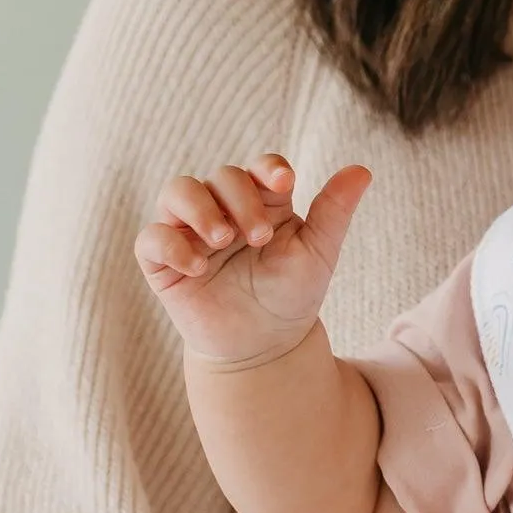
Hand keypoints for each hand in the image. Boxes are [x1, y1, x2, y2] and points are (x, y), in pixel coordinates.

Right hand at [133, 153, 371, 367]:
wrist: (264, 346)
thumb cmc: (291, 295)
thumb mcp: (318, 253)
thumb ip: (335, 211)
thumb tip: (362, 170)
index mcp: (261, 202)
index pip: (258, 167)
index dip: (268, 167)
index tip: (285, 184)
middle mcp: (222, 209)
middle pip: (221, 176)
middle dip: (241, 200)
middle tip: (261, 238)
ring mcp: (189, 232)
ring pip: (176, 191)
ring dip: (199, 209)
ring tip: (223, 241)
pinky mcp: (162, 262)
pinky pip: (150, 238)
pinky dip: (170, 245)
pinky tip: (197, 267)